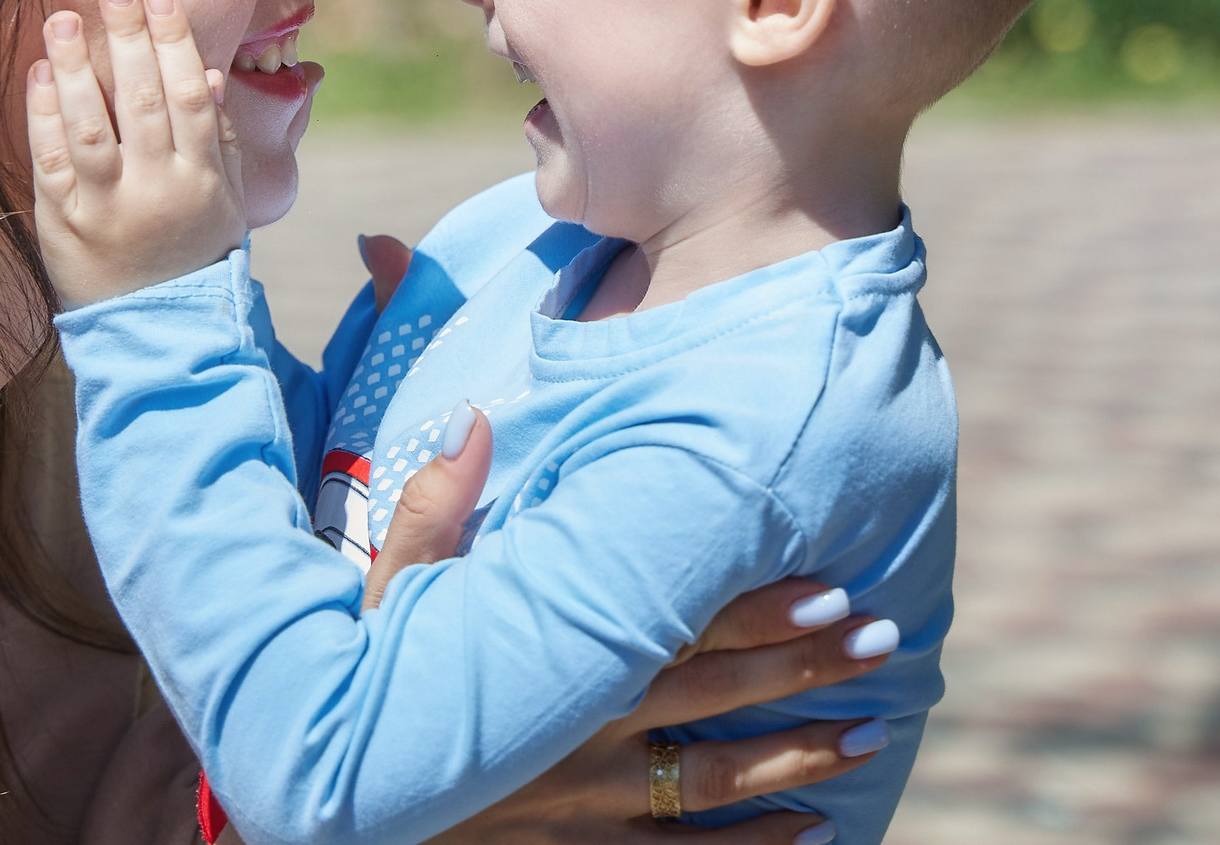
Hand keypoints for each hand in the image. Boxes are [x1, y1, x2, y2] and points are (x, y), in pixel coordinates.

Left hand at [26, 0, 244, 310]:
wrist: (158, 328)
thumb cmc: (196, 252)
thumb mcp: (227, 200)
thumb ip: (221, 138)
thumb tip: (207, 74)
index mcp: (202, 179)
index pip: (189, 96)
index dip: (175, 42)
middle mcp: (156, 190)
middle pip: (141, 101)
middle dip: (128, 37)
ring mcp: (107, 207)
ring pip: (90, 127)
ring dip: (77, 67)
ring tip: (64, 19)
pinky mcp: (64, 223)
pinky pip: (50, 161)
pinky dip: (43, 115)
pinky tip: (41, 73)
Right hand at [365, 395, 897, 843]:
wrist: (340, 810)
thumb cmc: (367, 691)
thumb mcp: (380, 601)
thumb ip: (431, 511)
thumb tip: (473, 417)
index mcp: (551, 657)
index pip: (667, 621)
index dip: (749, 605)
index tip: (826, 585)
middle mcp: (580, 730)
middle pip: (711, 696)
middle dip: (797, 666)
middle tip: (879, 637)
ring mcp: (584, 803)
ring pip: (712, 783)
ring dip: (796, 758)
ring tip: (867, 728)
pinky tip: (817, 830)